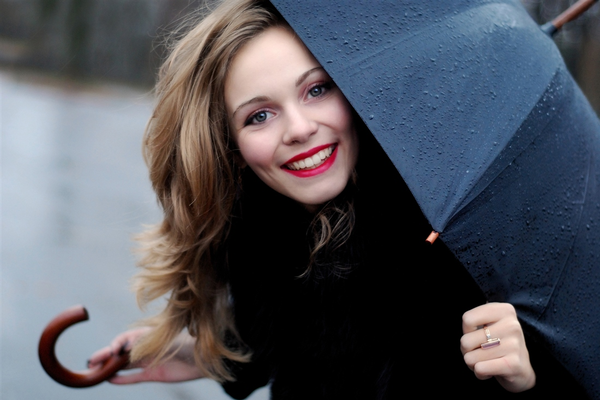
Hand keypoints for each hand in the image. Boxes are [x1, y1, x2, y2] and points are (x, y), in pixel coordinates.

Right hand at [88, 327, 204, 383]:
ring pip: (124, 365)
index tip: (112, 350)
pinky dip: (122, 379)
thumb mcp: (166, 342)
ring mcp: (148, 361)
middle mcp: (145, 348)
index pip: (126, 338)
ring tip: (94, 371)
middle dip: (106, 355)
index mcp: (148, 335)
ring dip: (110, 368)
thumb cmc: (186, 344)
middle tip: (91, 361)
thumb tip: (125, 349)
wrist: (204, 359)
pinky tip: (109, 380)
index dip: (117, 344)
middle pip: (121, 352)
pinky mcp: (153, 374)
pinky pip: (133, 377)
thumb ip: (146, 345)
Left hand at [460, 303, 535, 392]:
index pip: (467, 319)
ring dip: (474, 363)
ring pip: (470, 358)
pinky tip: (491, 371)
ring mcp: (514, 345)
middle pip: (466, 340)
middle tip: (480, 352)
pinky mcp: (513, 365)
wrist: (521, 369)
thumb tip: (466, 335)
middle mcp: (512, 325)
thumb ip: (473, 322)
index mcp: (505, 311)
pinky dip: (480, 373)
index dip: (466, 331)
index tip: (477, 334)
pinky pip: (480, 369)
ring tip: (487, 361)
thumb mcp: (488, 324)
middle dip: (467, 351)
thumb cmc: (498, 344)